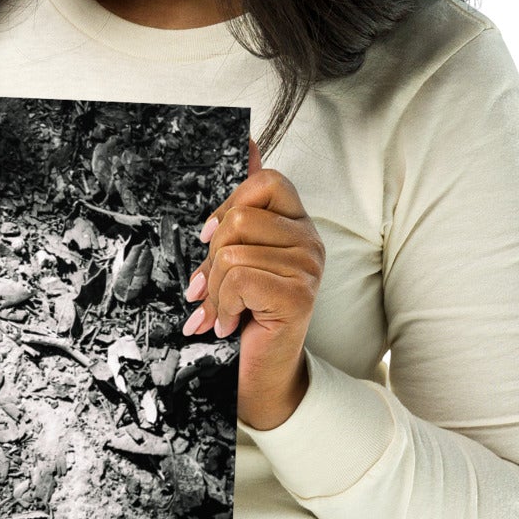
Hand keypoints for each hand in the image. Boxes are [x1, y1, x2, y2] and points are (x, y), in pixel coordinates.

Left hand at [180, 136, 322, 431]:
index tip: (209, 239)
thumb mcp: (235, 256)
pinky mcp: (299, 294)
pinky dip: (222, 305)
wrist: (258, 376)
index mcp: (296, 225)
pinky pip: (240, 277)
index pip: (266, 181)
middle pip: (242, 216)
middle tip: (209, 287)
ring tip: (220, 311)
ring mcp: (308, 268)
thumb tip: (247, 142)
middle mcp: (310, 241)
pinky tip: (229, 323)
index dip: (229, 206)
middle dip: (212, 257)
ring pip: (235, 251)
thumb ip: (242, 205)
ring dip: (215, 289)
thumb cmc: (245, 316)